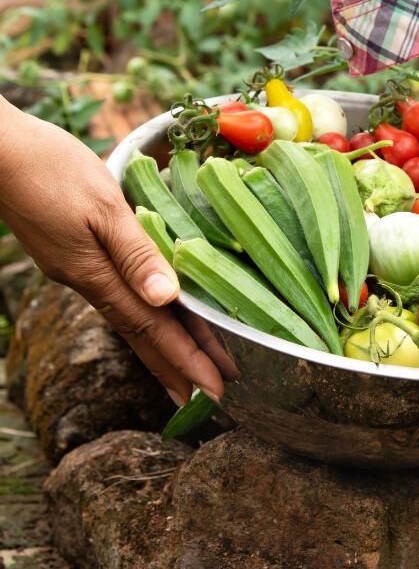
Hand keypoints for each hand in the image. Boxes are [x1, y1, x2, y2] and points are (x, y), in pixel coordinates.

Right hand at [0, 97, 233, 405]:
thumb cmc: (51, 169)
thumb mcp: (102, 206)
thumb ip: (136, 252)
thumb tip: (167, 297)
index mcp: (98, 275)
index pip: (153, 329)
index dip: (187, 360)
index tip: (216, 390)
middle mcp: (90, 280)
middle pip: (145, 335)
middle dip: (181, 368)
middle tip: (216, 400)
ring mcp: (81, 269)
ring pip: (134, 319)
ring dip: (166, 348)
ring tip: (193, 375)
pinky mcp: (77, 255)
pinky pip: (123, 297)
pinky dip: (147, 317)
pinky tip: (158, 318)